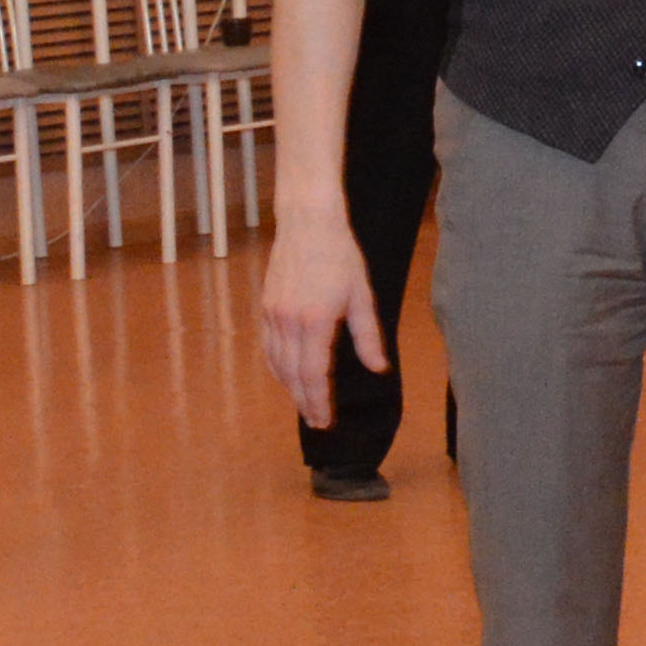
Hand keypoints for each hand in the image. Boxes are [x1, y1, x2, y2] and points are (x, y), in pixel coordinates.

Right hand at [255, 204, 381, 429]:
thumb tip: (379, 368)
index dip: (319, 401)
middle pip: (293, 376)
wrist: (308, 223)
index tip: (325, 421)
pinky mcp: (266, 307)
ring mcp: (273, 315)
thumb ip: (368, 335)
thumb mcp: (362, 296)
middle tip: (316, 422)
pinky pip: (268, 347)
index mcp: (316, 321)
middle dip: (304, 402)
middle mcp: (289, 322)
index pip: (314, 374)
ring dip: (290, 388)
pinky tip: (286, 375)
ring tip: (304, 403)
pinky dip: (277, 367)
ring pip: (278, 364)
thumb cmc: (340, 255)